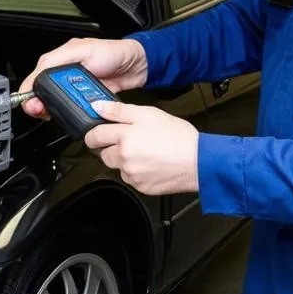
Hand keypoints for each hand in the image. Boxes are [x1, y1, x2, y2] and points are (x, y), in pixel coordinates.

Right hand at [18, 37, 148, 119]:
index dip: (31, 89)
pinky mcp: (86, 97)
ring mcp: (76, 86)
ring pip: (57, 101)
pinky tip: (66, 114)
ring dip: (52, 108)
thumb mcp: (83, 49)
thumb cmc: (114, 52)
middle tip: (39, 110)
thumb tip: (40, 71)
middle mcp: (67, 72)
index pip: (38, 75)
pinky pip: (72, 107)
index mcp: (62, 58)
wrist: (136, 66)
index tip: (30, 101)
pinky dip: (68, 112)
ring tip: (50, 113)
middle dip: (39, 102)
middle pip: (44, 91)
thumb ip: (59, 59)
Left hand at [84, 100, 198, 195]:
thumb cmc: (178, 136)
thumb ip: (119, 110)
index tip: (97, 133)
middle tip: (130, 140)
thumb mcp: (148, 114)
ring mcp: (131, 174)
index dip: (93, 134)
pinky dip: (136, 172)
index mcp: (124, 137)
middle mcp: (124, 157)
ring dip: (124, 160)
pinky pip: (130, 178)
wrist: (199, 162)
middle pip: (103, 154)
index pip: (94, 136)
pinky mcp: (140, 187)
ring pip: (118, 166)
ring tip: (145, 152)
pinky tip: (151, 163)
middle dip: (112, 147)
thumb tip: (98, 107)